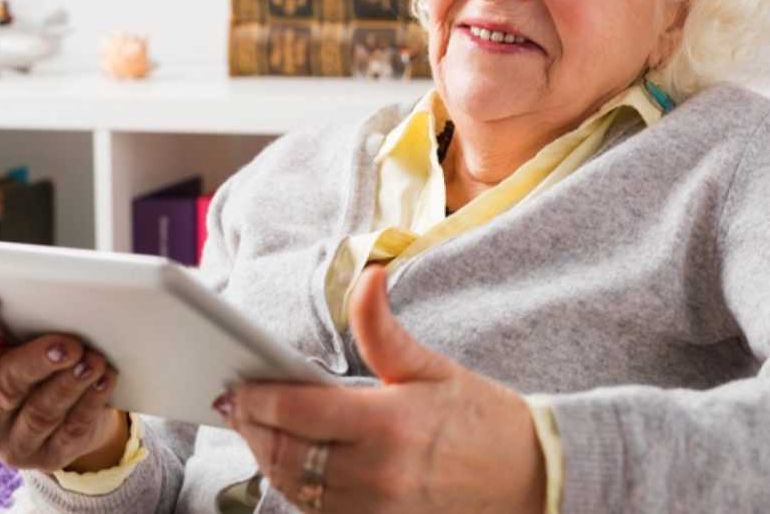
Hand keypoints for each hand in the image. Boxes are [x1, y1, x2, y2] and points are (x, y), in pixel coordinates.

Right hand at [0, 292, 127, 471]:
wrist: (58, 426)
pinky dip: (91, 402)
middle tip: (68, 342)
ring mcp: (15, 443)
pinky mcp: (50, 457)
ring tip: (93, 360)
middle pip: (5, 386)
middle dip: (37, 360)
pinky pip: (72, 430)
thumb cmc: (29, 369)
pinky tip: (105, 380)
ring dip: (70, 383)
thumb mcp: (7, 347)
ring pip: (42, 412)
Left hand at [220, 266, 546, 512]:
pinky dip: (297, 489)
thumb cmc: (483, 419)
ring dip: (269, 460)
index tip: (237, 386)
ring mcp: (379, 508)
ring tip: (255, 431)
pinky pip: (321, 513)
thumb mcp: (434, 369)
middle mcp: (378, 472)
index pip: (300, 413)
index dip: (258, 400)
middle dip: (253, 429)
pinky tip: (290, 465)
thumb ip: (384, 330)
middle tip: (235, 406)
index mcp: (390, 423)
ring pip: (297, 489)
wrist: (534, 479)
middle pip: (288, 454)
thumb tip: (366, 279)